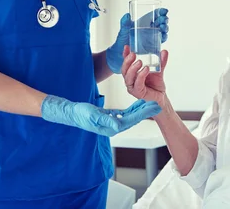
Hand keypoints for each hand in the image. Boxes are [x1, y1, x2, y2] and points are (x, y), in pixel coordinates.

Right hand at [40, 95, 160, 136]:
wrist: (70, 113)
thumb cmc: (80, 114)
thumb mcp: (92, 115)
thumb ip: (106, 120)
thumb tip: (119, 125)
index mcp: (111, 127)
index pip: (131, 120)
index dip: (143, 113)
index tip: (153, 106)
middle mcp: (113, 126)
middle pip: (133, 118)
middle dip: (146, 111)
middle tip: (158, 104)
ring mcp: (112, 122)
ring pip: (130, 116)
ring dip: (140, 109)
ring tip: (151, 103)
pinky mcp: (109, 117)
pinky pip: (124, 113)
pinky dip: (132, 108)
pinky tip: (138, 104)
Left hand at [106, 8, 168, 73]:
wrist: (120, 53)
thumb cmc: (122, 40)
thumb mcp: (123, 31)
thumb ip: (124, 23)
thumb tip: (127, 15)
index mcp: (144, 22)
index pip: (155, 14)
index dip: (160, 12)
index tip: (164, 11)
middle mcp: (149, 29)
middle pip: (160, 22)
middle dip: (164, 20)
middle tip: (163, 21)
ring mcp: (152, 37)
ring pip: (162, 31)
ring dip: (165, 29)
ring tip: (162, 28)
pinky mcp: (153, 46)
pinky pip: (160, 42)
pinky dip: (163, 39)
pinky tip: (163, 38)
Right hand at [121, 45, 168, 106]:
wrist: (161, 98)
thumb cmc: (156, 86)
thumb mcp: (158, 71)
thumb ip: (161, 62)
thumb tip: (164, 51)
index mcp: (133, 74)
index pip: (126, 63)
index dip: (125, 55)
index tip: (127, 47)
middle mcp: (130, 80)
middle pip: (124, 70)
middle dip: (127, 61)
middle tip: (133, 54)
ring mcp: (133, 87)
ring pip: (128, 77)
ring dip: (133, 69)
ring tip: (140, 62)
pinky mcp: (138, 93)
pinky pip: (137, 84)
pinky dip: (140, 76)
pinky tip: (146, 70)